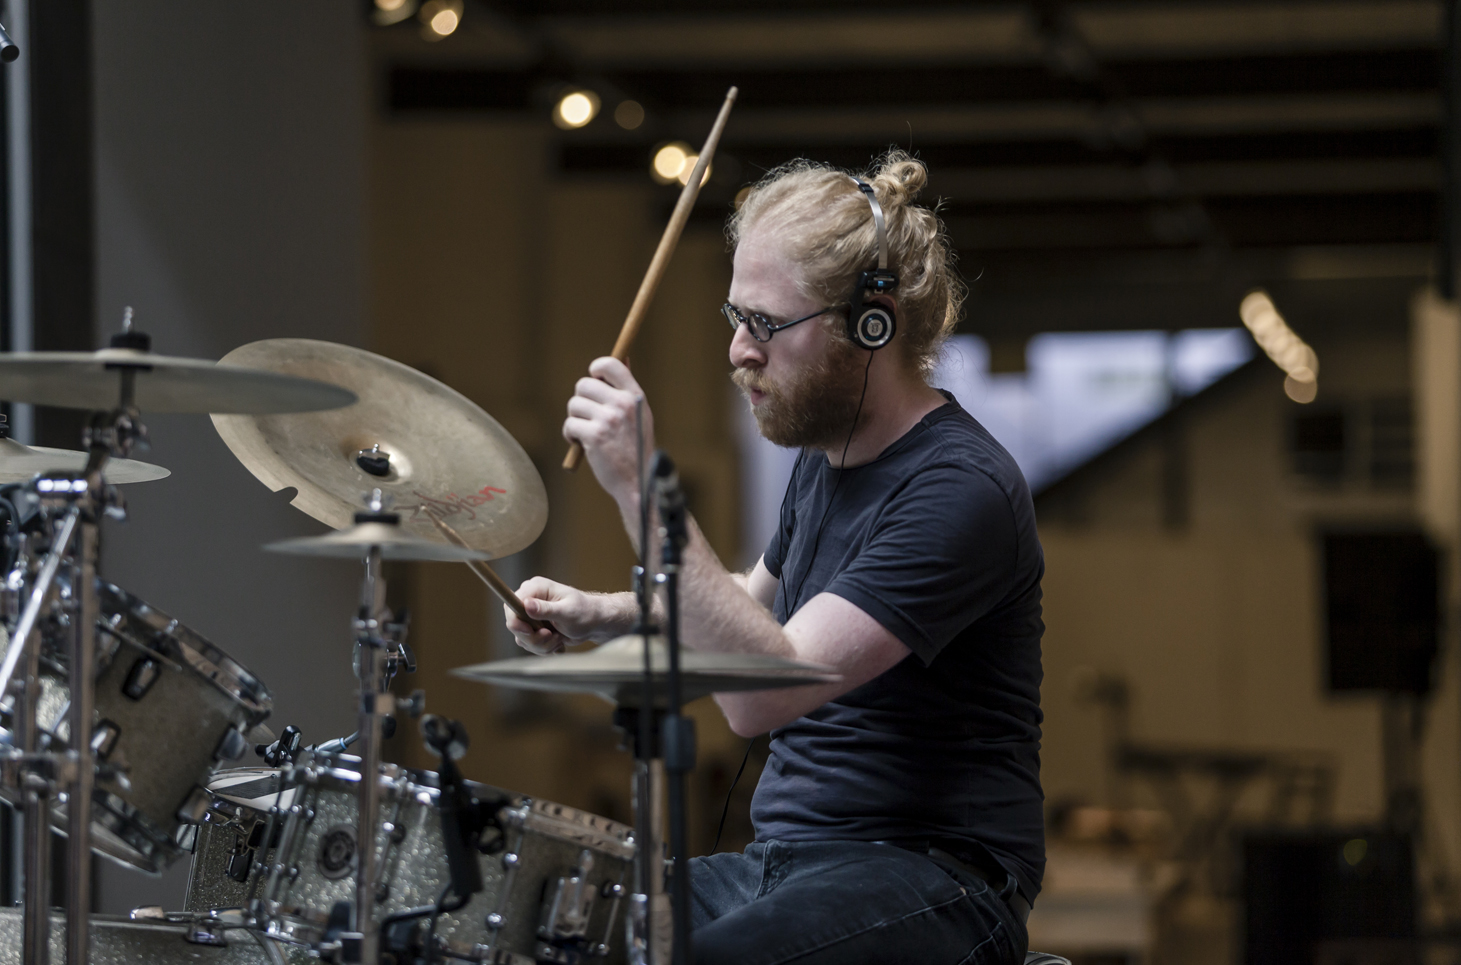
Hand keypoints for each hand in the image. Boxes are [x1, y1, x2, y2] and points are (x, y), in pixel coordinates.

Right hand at [505, 577, 607, 654]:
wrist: (594, 623)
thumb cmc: (585, 613)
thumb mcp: (567, 612)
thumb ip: (546, 609)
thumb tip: (526, 604)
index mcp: (536, 588)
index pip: (511, 604)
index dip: (516, 621)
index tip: (530, 631)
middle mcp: (530, 599)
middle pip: (514, 624)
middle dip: (533, 637)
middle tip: (552, 636)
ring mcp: (530, 615)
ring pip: (521, 637)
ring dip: (541, 644)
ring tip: (559, 638)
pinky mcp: (533, 627)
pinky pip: (528, 643)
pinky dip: (543, 647)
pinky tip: (558, 641)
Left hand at [563, 357, 653, 508]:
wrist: (638, 482)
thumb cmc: (636, 449)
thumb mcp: (640, 415)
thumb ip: (627, 389)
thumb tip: (622, 359)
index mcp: (635, 396)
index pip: (611, 364)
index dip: (596, 369)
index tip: (594, 380)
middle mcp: (623, 404)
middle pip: (584, 384)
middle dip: (581, 401)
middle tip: (589, 416)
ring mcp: (608, 419)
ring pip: (574, 405)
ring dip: (575, 420)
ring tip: (587, 433)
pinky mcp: (594, 436)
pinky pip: (569, 425)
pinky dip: (571, 435)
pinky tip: (581, 445)